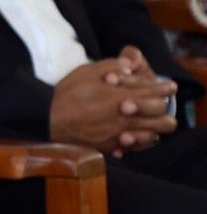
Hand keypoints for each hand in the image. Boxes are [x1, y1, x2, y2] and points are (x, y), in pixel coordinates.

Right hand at [50, 57, 176, 153]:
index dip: (165, 88)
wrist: (47, 119)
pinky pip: (133, 148)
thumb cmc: (66, 93)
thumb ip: (112, 65)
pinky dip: (132, 141)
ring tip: (142, 121)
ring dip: (151, 127)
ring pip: (154, 136)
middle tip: (154, 104)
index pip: (157, 92)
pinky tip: (123, 134)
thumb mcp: (87, 70)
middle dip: (161, 109)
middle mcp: (126, 116)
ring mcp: (120, 134)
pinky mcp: (110, 147)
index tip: (167, 86)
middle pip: (163, 116)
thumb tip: (129, 66)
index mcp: (123, 95)